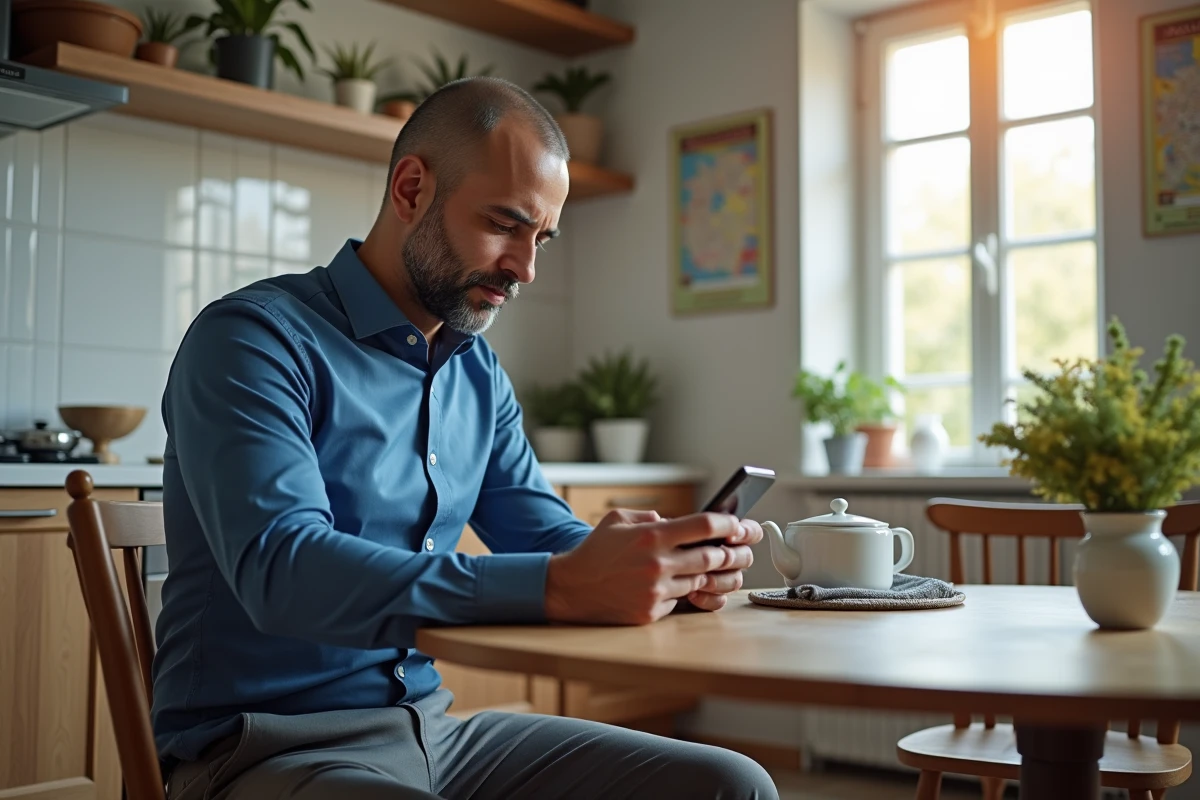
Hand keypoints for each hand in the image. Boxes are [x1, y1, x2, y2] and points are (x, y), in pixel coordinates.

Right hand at [544, 510, 753, 624]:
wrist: (571, 588)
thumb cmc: (595, 551)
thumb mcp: (618, 520)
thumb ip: (650, 516)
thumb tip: (677, 522)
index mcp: (651, 536)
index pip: (704, 526)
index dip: (728, 524)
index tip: (738, 524)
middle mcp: (657, 564)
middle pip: (712, 557)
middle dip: (732, 553)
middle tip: (742, 550)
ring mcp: (655, 591)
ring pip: (700, 581)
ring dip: (710, 574)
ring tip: (718, 567)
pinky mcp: (651, 612)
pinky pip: (680, 601)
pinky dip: (683, 593)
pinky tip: (680, 586)